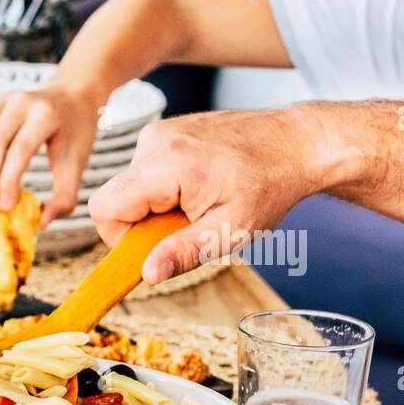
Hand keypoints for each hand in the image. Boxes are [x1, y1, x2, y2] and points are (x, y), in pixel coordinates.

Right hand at [0, 83, 101, 224]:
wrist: (72, 97)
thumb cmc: (74, 135)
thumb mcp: (76, 164)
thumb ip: (64, 197)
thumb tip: (42, 223)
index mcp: (47, 115)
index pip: (20, 150)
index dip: (8, 182)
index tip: (7, 206)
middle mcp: (23, 101)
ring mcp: (4, 98)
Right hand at [88, 108, 322, 283]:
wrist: (297, 142)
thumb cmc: (270, 185)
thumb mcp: (230, 230)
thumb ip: (184, 252)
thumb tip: (147, 274)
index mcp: (167, 164)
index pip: (106, 207)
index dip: (120, 236)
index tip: (155, 244)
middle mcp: (155, 141)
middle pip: (115, 198)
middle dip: (141, 222)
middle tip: (185, 225)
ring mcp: (159, 132)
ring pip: (129, 186)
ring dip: (155, 205)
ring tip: (198, 203)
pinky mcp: (165, 130)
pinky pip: (144, 171)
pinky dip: (163, 187)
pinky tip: (198, 187)